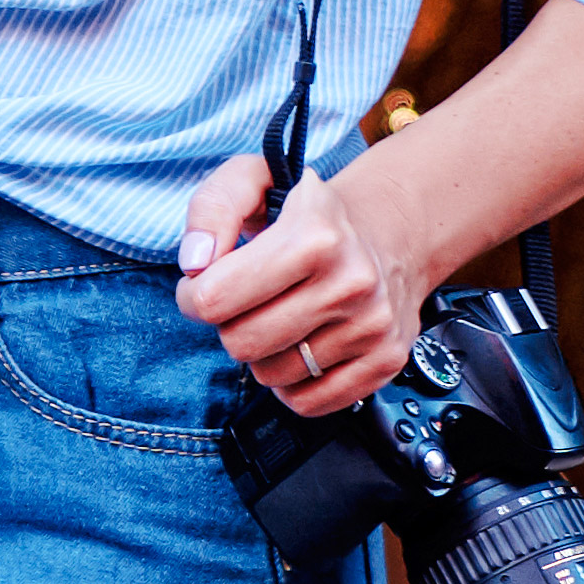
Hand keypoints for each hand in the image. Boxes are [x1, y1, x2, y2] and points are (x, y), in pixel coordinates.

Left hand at [178, 153, 426, 413]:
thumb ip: (212, 208)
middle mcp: (351, 282)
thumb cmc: (309, 211)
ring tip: (276, 317)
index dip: (194, 294)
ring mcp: (373, 326)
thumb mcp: (253, 180)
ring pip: (273, 377)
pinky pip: (310, 402)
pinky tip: (299, 345)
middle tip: (240, 302)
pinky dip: (292, 383)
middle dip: (227, 325)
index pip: (216, 298)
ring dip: (262, 353)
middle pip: (242, 343)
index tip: (202, 283)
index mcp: (316, 235)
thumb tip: (195, 262)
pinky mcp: (386, 361)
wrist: (390, 231)